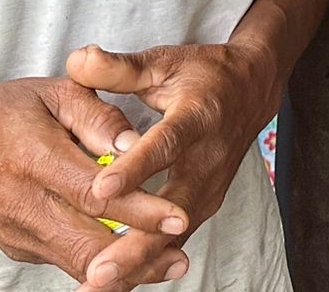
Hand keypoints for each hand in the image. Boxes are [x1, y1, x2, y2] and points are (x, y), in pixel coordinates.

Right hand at [0, 77, 192, 288]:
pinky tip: (132, 258)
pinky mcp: (17, 247)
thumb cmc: (7, 110)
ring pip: (76, 262)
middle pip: (87, 241)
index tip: (177, 217)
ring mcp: (17, 232)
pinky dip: (98, 262)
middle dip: (138, 254)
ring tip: (168, 264)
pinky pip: (63, 259)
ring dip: (123, 270)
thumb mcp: (56, 93)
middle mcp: (23, 203)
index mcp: (34, 158)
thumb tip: (136, 145)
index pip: (94, 194)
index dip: (138, 209)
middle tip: (181, 256)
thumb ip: (99, 117)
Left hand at [67, 41, 279, 289]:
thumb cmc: (201, 74)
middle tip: (97, 273)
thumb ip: (119, 67)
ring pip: (172, 237)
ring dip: (136, 265)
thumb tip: (76, 60)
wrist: (252, 91)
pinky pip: (173, 242)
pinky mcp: (203, 207)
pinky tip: (112, 283)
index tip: (99, 191)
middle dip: (134, 246)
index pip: (164, 146)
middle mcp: (207, 160)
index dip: (134, 169)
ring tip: (95, 287)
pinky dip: (145, 265)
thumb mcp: (164, 61)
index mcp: (197, 118)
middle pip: (171, 212)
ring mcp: (209, 189)